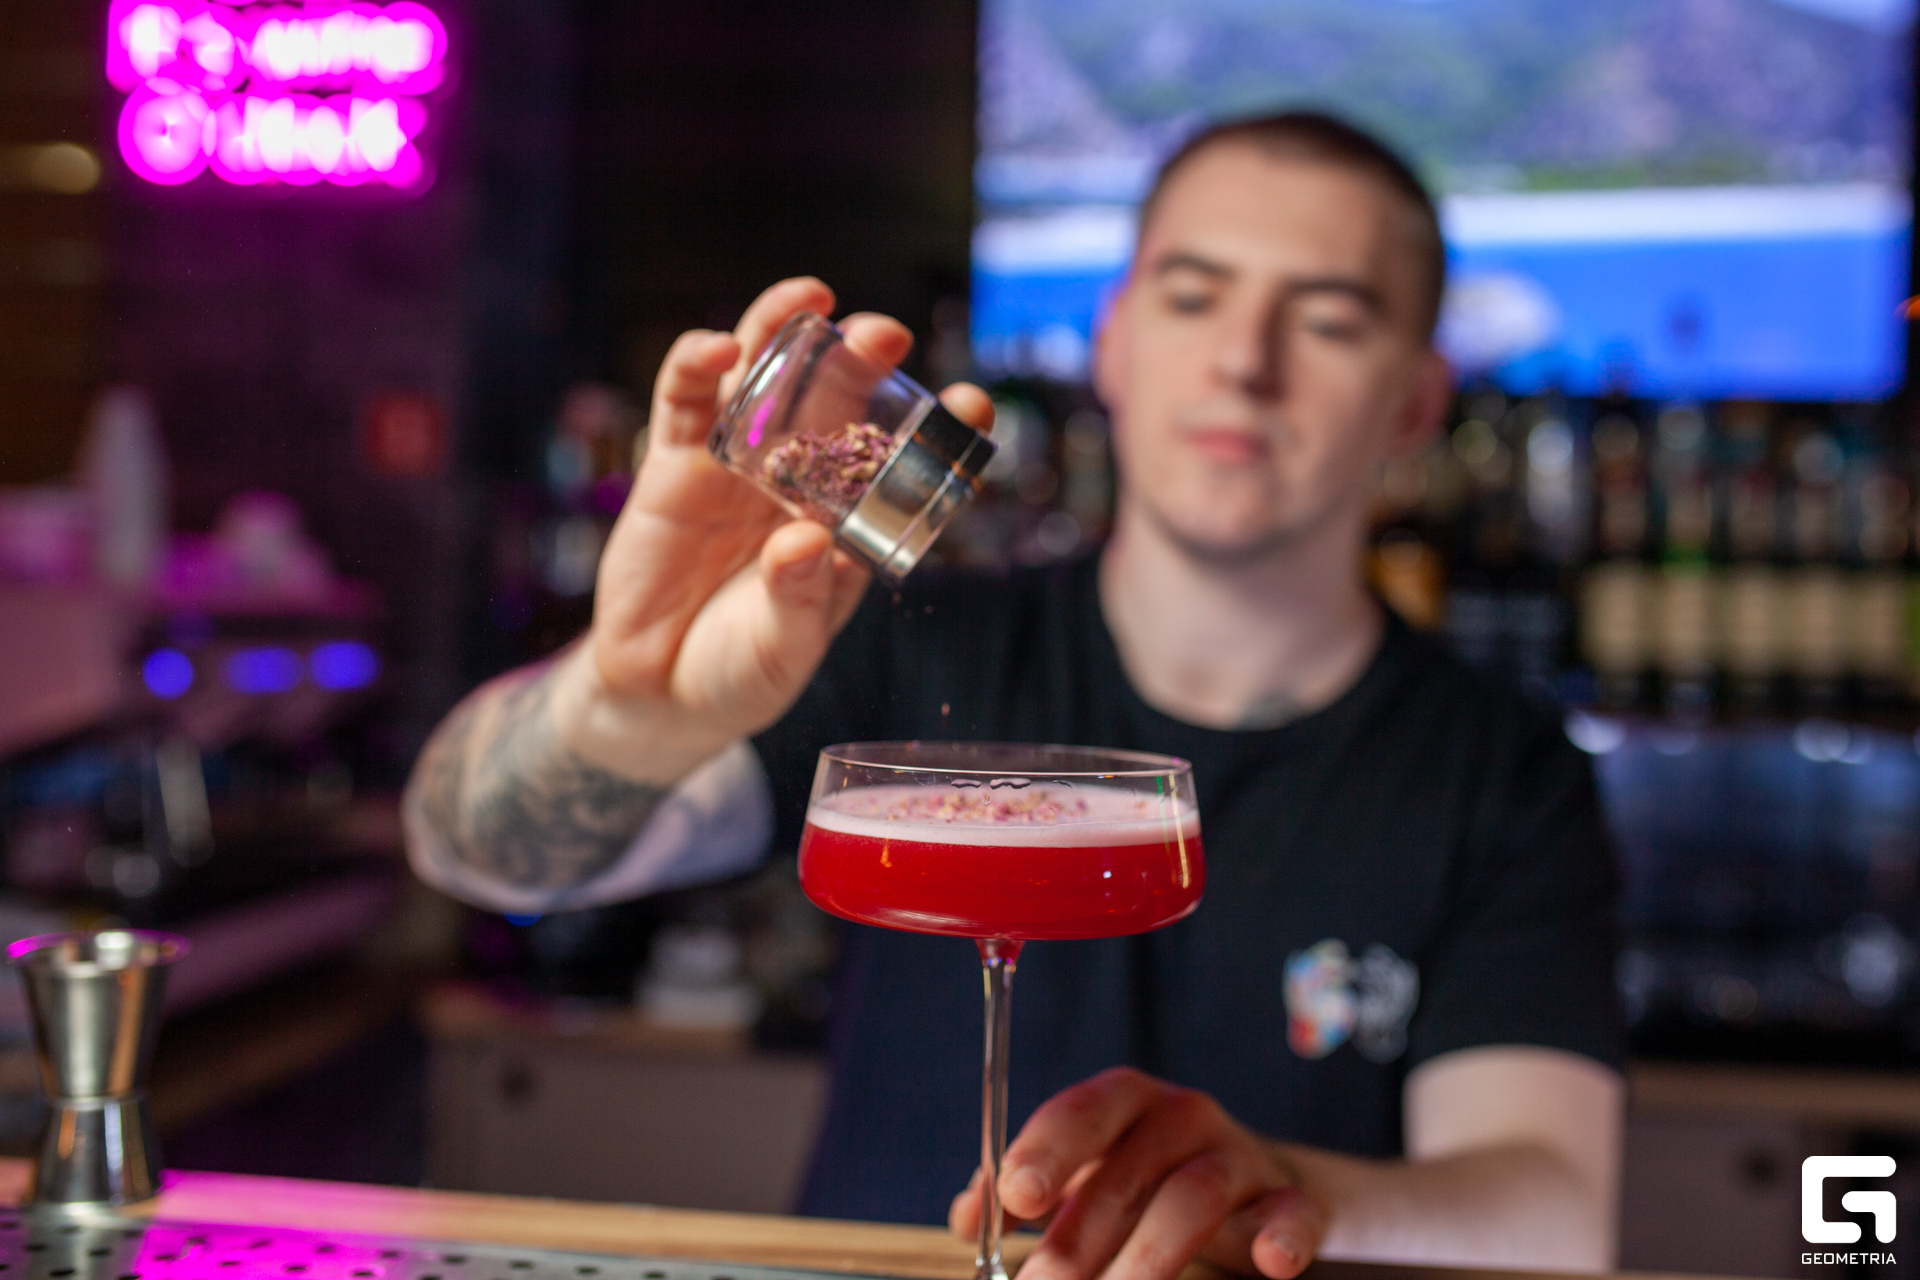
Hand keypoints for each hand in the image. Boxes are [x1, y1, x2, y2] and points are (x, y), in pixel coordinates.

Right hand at [585, 277, 992, 751]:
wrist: (657, 694)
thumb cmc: (740, 672)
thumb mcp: (782, 648)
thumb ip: (798, 597)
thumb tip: (805, 540)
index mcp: (849, 521)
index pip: (904, 461)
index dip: (940, 429)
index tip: (974, 403)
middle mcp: (800, 479)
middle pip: (836, 398)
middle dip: (864, 359)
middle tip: (887, 335)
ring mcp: (738, 465)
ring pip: (765, 378)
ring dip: (785, 330)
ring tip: (809, 298)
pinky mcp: (675, 464)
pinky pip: (686, 400)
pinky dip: (698, 364)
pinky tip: (720, 349)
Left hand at [949, 1068, 1326, 1279]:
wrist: (1254, 1186)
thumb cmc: (1145, 1178)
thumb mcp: (1083, 1174)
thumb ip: (1023, 1190)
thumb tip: (968, 1217)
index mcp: (1124, 1102)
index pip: (1082, 1111)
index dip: (1046, 1149)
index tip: (1016, 1197)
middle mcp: (1182, 1116)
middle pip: (1130, 1169)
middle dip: (1080, 1238)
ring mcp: (1239, 1157)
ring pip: (1193, 1196)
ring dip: (1148, 1257)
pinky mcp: (1288, 1200)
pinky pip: (1291, 1213)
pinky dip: (1282, 1237)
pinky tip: (1269, 1264)